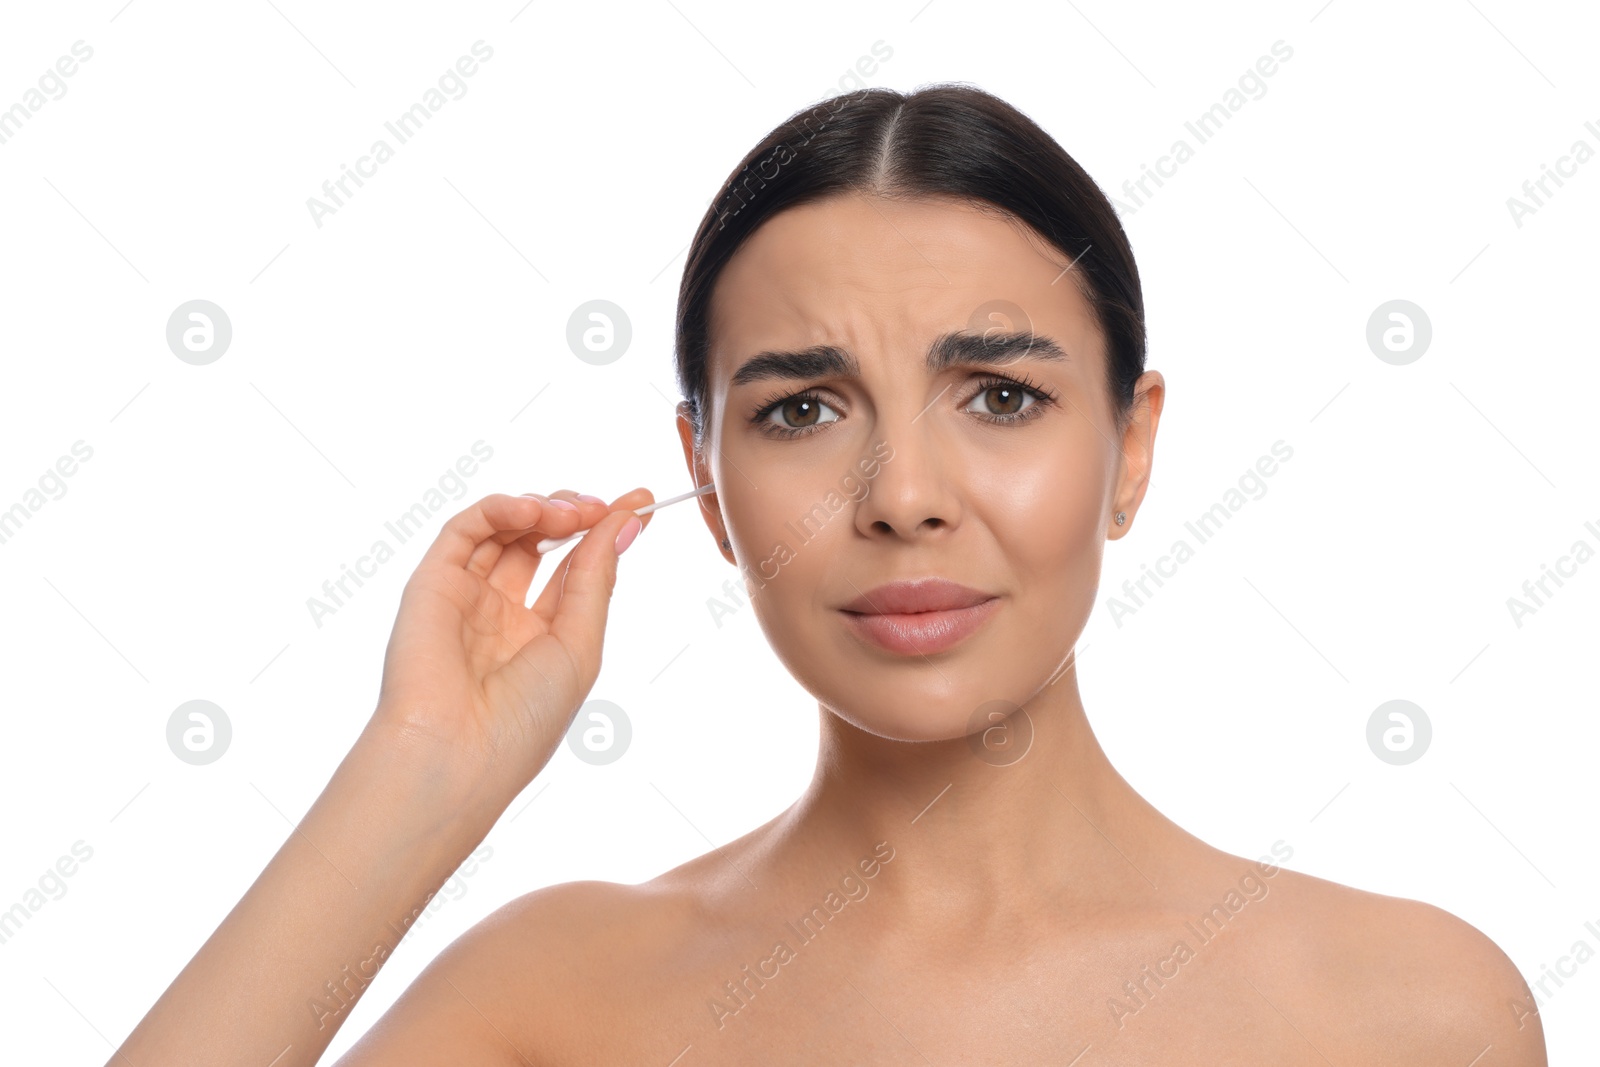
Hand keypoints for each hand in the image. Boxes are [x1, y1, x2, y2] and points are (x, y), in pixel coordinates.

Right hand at [368, 488, 654, 813]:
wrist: (457, 754)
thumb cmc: (523, 720)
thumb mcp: (580, 645)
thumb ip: (596, 580)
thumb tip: (626, 523)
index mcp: (540, 637)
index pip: (575, 569)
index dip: (607, 532)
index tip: (642, 503)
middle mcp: (501, 613)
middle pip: (540, 541)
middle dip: (577, 514)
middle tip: (607, 506)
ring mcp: (465, 596)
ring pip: (504, 529)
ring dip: (544, 509)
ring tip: (574, 514)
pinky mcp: (431, 584)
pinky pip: (465, 530)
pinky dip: (501, 509)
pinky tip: (534, 512)